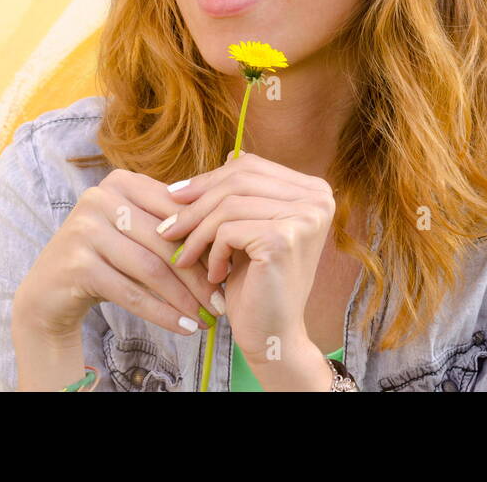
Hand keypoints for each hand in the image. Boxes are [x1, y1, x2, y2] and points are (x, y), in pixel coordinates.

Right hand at [14, 168, 219, 338]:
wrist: (51, 290)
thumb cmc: (107, 258)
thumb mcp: (139, 232)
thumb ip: (175, 223)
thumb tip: (232, 228)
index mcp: (123, 182)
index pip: (177, 212)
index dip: (207, 241)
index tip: (232, 268)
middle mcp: (100, 197)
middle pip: (166, 241)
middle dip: (199, 275)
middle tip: (222, 301)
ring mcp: (85, 228)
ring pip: (151, 268)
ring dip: (184, 298)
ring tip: (207, 318)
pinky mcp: (77, 262)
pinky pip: (132, 292)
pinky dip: (162, 313)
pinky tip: (184, 328)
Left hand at [159, 150, 334, 360]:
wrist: (273, 333)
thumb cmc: (258, 281)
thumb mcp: (251, 227)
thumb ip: (246, 192)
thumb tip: (228, 152)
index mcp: (314, 189)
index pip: (251, 166)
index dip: (209, 179)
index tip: (174, 196)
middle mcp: (319, 198)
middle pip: (238, 180)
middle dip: (196, 203)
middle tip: (168, 228)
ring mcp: (305, 217)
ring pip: (229, 205)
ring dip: (198, 232)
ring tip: (185, 256)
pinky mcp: (285, 239)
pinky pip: (228, 230)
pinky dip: (212, 252)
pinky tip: (214, 275)